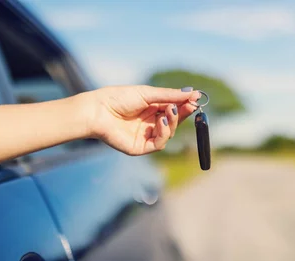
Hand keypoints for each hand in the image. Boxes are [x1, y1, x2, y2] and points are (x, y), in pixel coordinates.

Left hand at [83, 85, 199, 154]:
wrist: (97, 111)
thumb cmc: (118, 98)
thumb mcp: (148, 93)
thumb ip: (170, 95)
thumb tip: (193, 93)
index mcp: (151, 109)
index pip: (173, 108)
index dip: (185, 105)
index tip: (196, 99)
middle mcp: (150, 123)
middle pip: (174, 121)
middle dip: (182, 113)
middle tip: (189, 105)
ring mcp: (145, 136)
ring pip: (169, 133)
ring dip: (173, 122)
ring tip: (168, 112)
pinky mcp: (140, 147)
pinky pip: (159, 144)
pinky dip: (164, 133)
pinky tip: (161, 122)